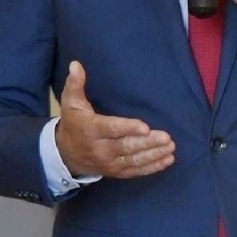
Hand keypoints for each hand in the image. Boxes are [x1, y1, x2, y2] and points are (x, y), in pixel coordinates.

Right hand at [55, 60, 174, 178]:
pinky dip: (152, 167)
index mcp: (91, 130)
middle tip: (167, 137)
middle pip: (127, 146)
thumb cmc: (73, 124)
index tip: (145, 127)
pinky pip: (135, 171)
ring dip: (154, 154)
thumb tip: (76, 64)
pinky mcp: (116, 172)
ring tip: (171, 147)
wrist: (65, 156)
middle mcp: (101, 148)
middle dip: (148, 143)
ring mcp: (109, 163)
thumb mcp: (70, 103)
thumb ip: (75, 84)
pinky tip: (167, 160)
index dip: (128, 128)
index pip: (111, 129)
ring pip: (134, 160)